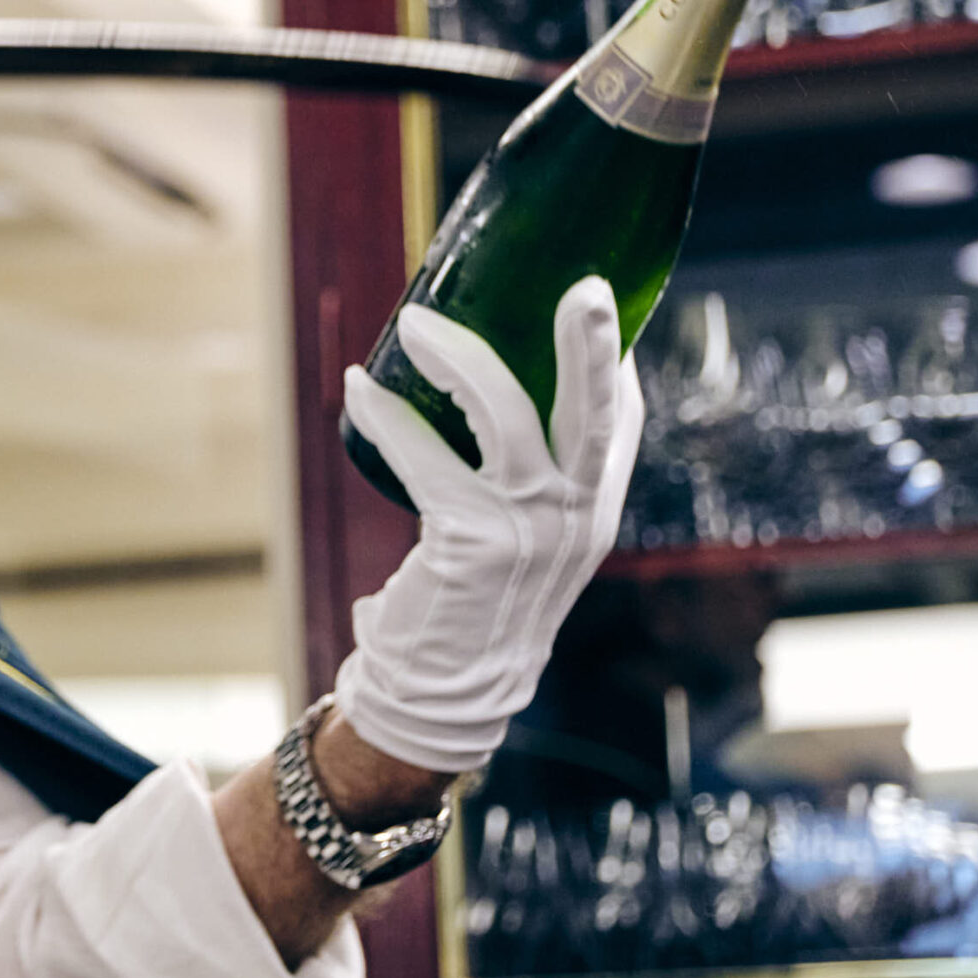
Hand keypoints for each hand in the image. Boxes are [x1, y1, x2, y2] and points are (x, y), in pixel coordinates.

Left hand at [332, 276, 644, 773]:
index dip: (611, 362)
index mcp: (594, 512)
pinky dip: (387, 416)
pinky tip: (359, 388)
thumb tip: (485, 401)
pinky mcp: (472, 541)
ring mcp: (529, 529)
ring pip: (507, 417)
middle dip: (591, 343)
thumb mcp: (524, 543)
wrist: (446, 692)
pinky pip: (426, 457)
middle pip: (594, 412)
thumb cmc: (474, 605)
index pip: (619, 424)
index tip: (595, 302)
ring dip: (459, 358)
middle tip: (583, 285)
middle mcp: (575, 517)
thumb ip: (527, 487)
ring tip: (418, 321)